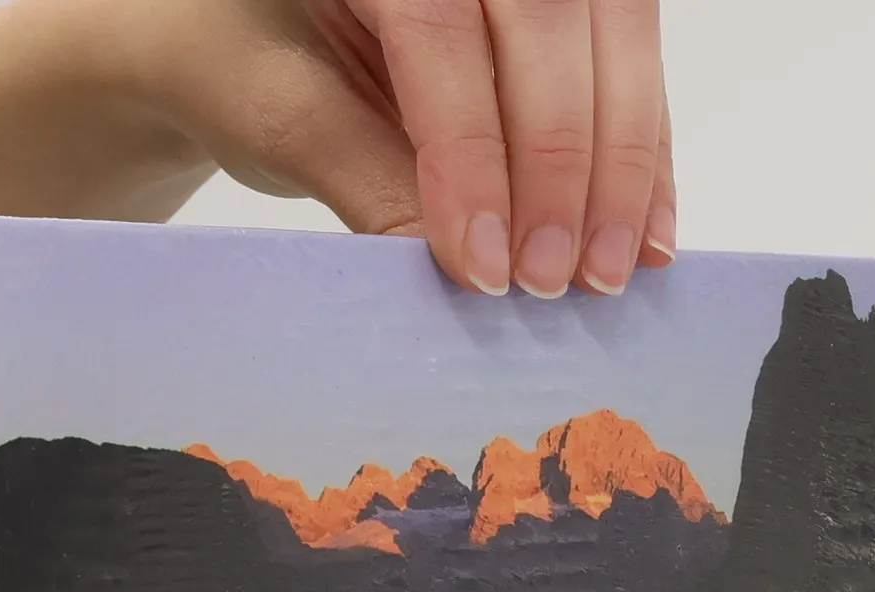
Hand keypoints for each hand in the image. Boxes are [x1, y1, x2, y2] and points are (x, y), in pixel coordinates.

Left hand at [94, 0, 674, 297]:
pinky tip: (643, 234)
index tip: (486, 265)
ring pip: (611, 31)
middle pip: (548, 17)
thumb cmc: (236, 55)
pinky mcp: (561, 0)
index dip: (474, 153)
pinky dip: (642, 152)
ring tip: (608, 271)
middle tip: (553, 280)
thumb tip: (473, 270)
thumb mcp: (280, 116)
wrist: (230, 32)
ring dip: (622, 161)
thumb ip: (371, 182)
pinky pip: (627, 61)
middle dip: (564, 160)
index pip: (441, 26)